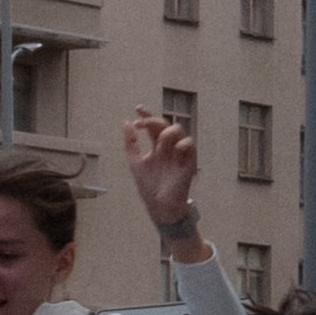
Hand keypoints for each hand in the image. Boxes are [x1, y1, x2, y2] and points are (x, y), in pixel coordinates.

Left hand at [124, 104, 196, 224]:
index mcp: (157, 146)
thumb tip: (125, 123)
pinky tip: (175, 149)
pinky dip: (182, 143)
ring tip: (158, 142)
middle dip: (153, 121)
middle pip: (165, 124)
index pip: (153, 126)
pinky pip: (190, 144)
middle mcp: (169, 147)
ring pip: (179, 130)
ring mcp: (179, 153)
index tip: (137, 108)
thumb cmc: (149, 186)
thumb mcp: (135, 162)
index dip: (147, 115)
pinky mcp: (189, 161)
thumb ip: (130, 143)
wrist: (159, 206)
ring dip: (166, 132)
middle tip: (140, 124)